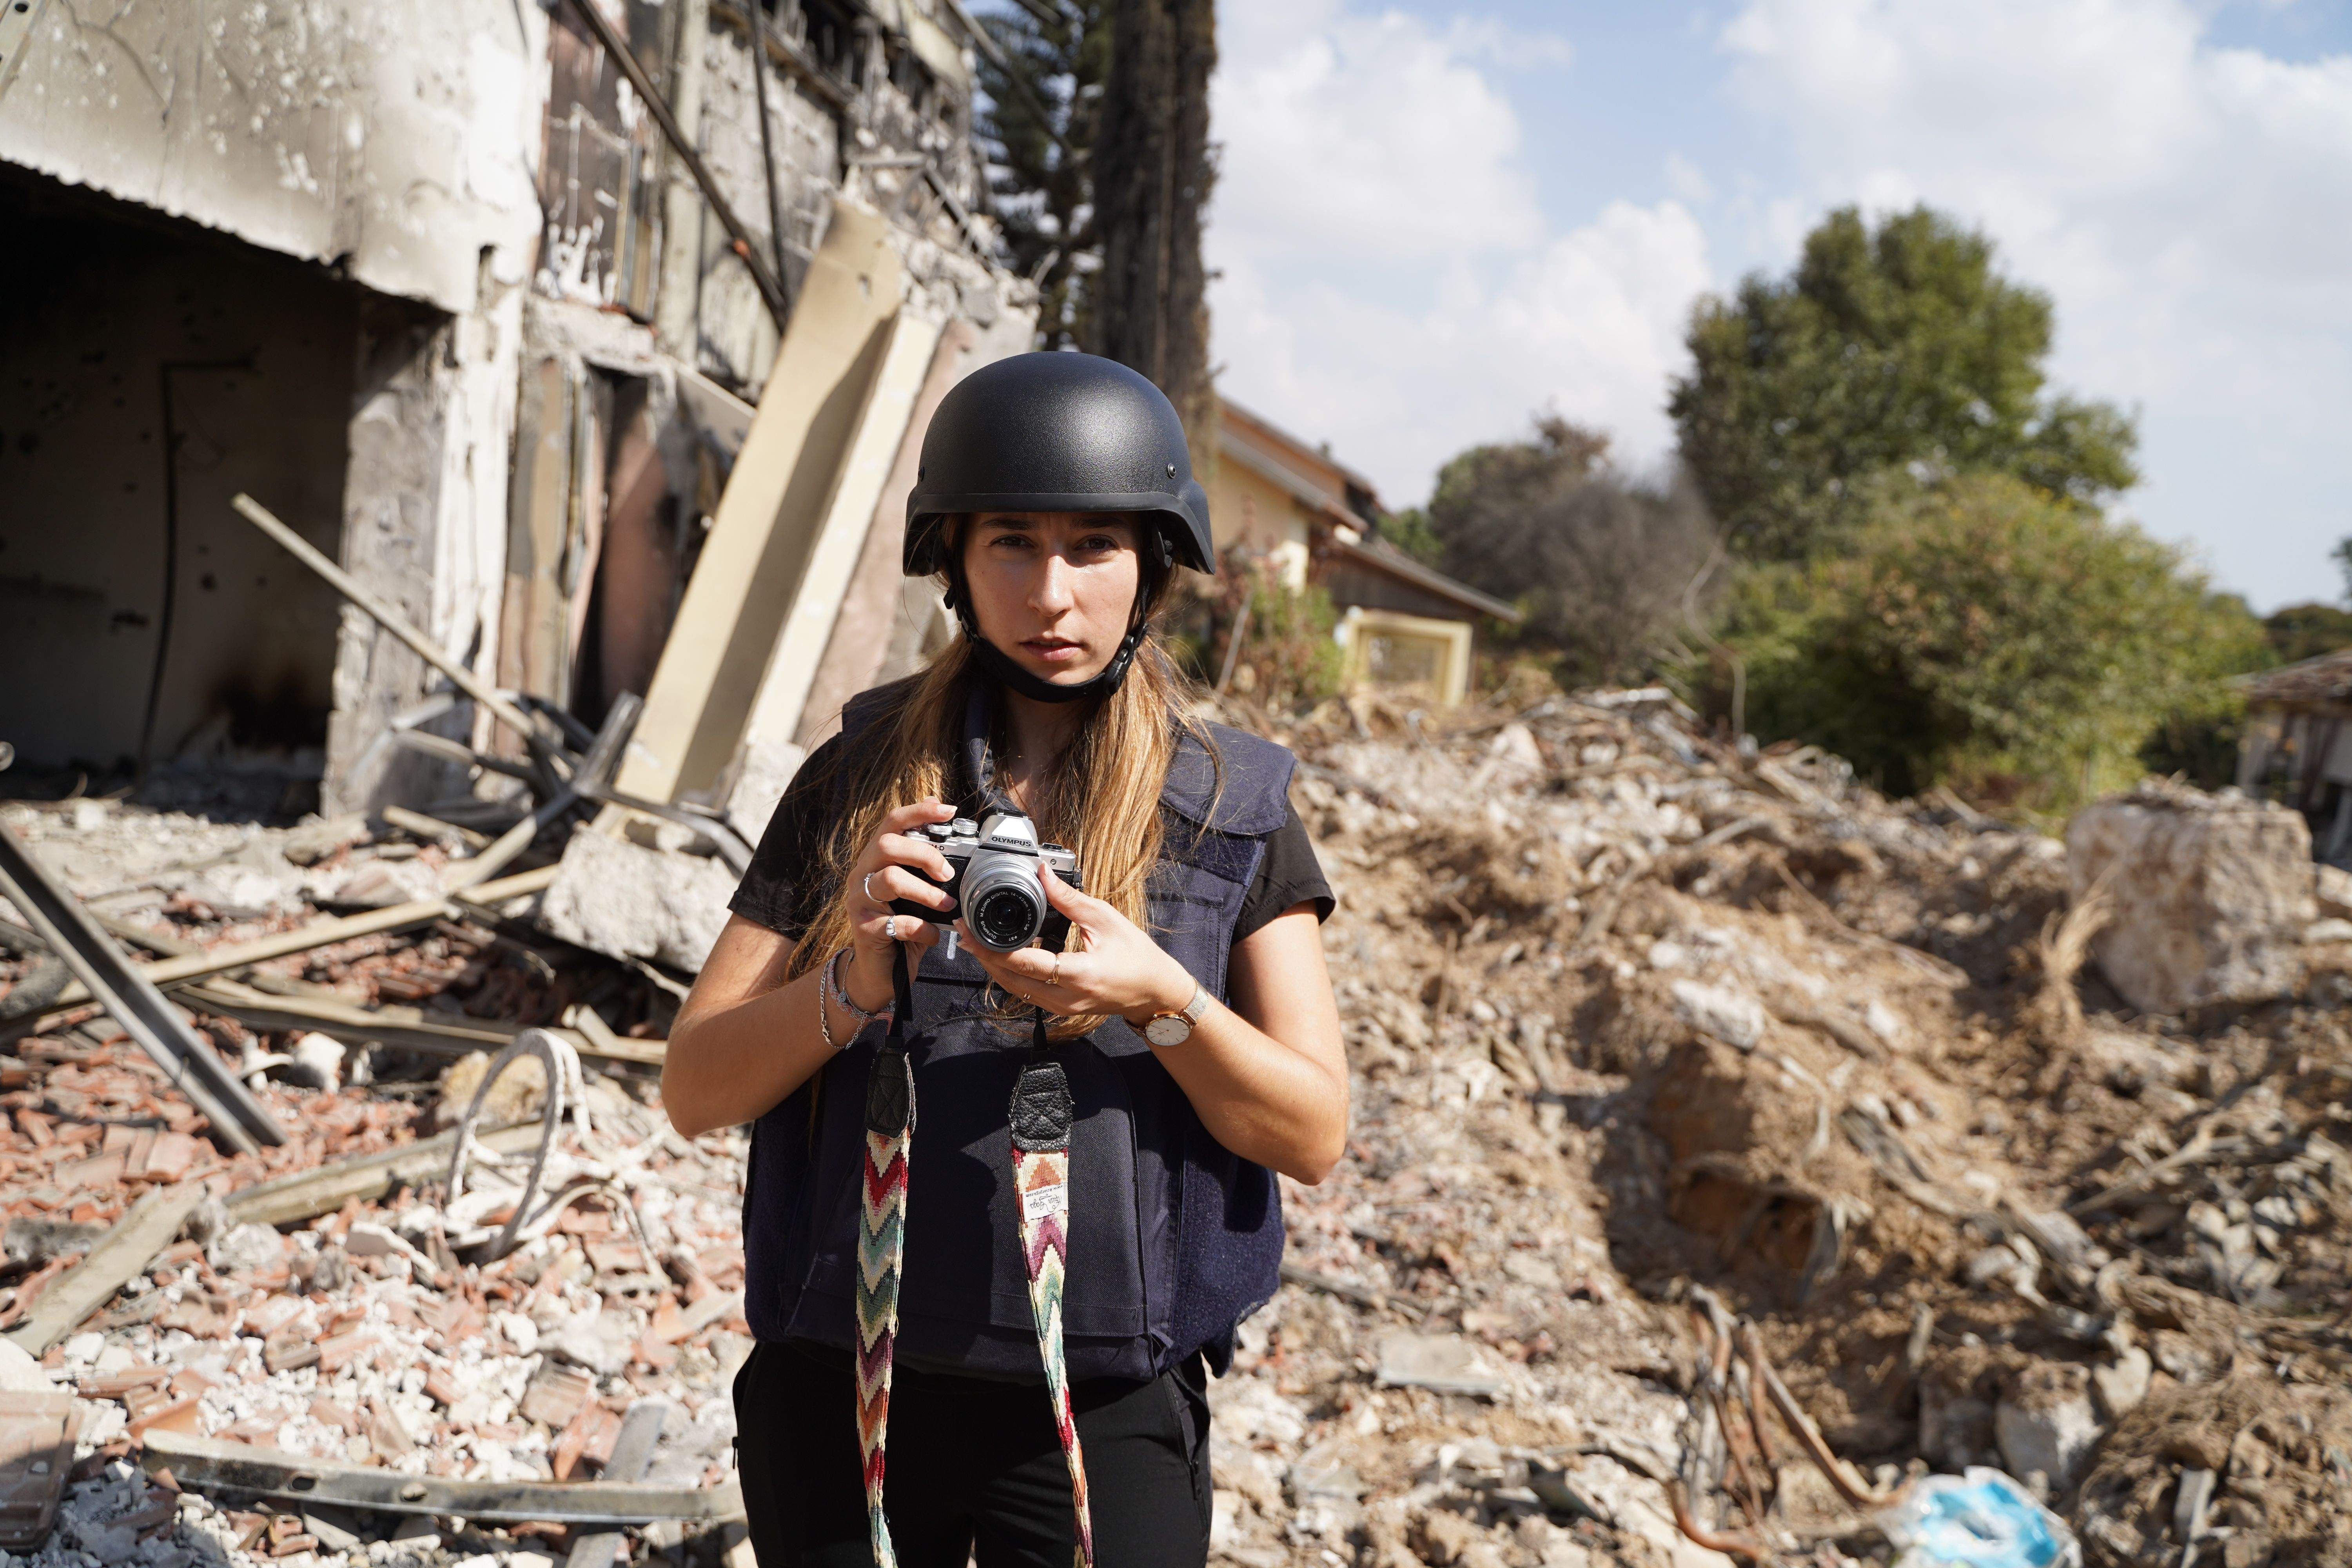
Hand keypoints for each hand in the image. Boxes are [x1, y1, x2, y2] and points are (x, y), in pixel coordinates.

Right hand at [842, 799, 958, 1010]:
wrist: (879, 972)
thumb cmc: (903, 926)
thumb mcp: (916, 893)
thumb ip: (926, 869)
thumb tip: (959, 846)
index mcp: (875, 860)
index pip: (891, 823)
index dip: (918, 811)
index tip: (947, 810)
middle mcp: (861, 875)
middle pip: (887, 845)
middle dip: (924, 854)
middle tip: (947, 874)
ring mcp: (859, 901)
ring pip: (890, 880)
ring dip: (927, 892)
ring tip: (947, 907)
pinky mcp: (864, 929)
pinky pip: (898, 922)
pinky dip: (923, 929)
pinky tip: (932, 937)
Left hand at [960, 865, 1195, 1026]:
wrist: (1155, 991)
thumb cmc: (1137, 956)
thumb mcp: (1105, 920)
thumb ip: (1069, 899)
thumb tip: (1042, 873)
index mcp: (1079, 974)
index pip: (1026, 964)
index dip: (993, 948)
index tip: (970, 930)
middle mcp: (1066, 997)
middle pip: (1010, 980)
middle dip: (983, 956)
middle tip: (962, 932)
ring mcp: (1062, 1008)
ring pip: (1015, 990)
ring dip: (993, 966)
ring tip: (974, 942)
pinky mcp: (1060, 1009)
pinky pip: (1026, 993)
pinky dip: (1010, 974)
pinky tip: (1001, 956)